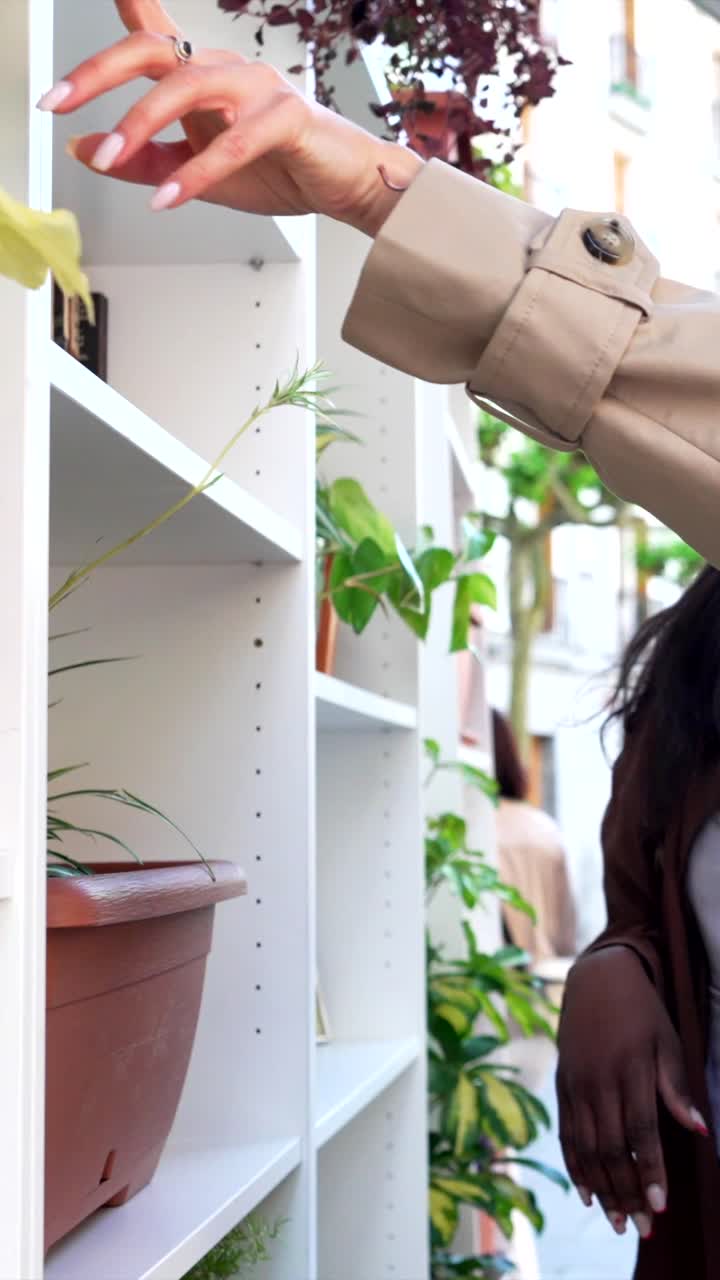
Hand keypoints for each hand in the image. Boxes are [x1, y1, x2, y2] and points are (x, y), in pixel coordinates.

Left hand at [37, 0, 422, 237]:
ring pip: (187, 89)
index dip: (117, 12)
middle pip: (153, 50)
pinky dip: (196, 172)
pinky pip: (233, 142)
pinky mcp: (286, 119)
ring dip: (141, 124)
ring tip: (111, 157)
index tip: (73, 47)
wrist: (344, 187)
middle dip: (99, 73)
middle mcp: (224, 69)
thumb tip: (87, 151)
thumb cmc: (279, 170)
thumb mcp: (194, 174)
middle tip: (59, 102)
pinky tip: (168, 198)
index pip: (151, 32)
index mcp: (201, 75)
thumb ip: (144, 162)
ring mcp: (257, 88)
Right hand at [556, 946, 707, 1240]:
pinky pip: (566, 1133)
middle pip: (610, 1147)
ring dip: (603, 1188)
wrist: (596, 978)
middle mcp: (598, 1080)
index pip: (640, 1131)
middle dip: (627, 1191)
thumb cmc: (642, 1012)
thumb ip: (677, 1088)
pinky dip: (575, 1166)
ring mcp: (576, 1084)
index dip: (649, 1169)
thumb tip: (700, 1130)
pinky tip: (588, 1194)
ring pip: (586, 1147)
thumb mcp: (667, 1041)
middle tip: (642, 1227)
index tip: (660, 1204)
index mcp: (629, 1068)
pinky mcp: (562, 1085)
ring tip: (618, 1221)